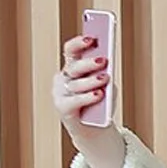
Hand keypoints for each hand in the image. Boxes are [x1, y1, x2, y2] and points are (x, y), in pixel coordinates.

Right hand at [53, 34, 125, 167]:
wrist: (95, 129)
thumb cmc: (101, 104)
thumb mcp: (106, 87)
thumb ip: (105, 76)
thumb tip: (106, 70)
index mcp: (72, 68)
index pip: (71, 51)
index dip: (79, 43)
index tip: (92, 38)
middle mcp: (63, 79)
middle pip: (74, 67)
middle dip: (89, 62)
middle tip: (104, 59)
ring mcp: (60, 94)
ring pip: (76, 85)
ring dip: (91, 81)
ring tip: (105, 78)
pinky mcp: (63, 109)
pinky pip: (75, 101)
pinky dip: (87, 97)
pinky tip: (99, 94)